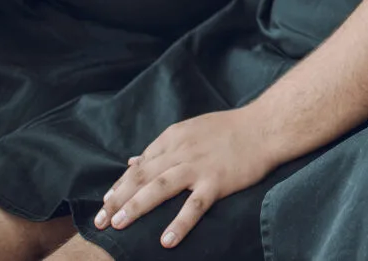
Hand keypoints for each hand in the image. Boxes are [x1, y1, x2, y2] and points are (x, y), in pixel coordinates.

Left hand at [93, 106, 278, 248]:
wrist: (266, 126)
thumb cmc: (231, 128)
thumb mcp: (192, 129)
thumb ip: (162, 147)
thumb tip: (132, 162)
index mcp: (174, 137)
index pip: (139, 164)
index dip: (120, 185)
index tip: (106, 203)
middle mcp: (181, 151)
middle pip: (142, 176)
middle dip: (118, 199)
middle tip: (100, 220)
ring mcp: (199, 166)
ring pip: (159, 187)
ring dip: (136, 206)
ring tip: (118, 225)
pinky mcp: (217, 181)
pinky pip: (194, 205)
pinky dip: (179, 223)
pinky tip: (166, 240)